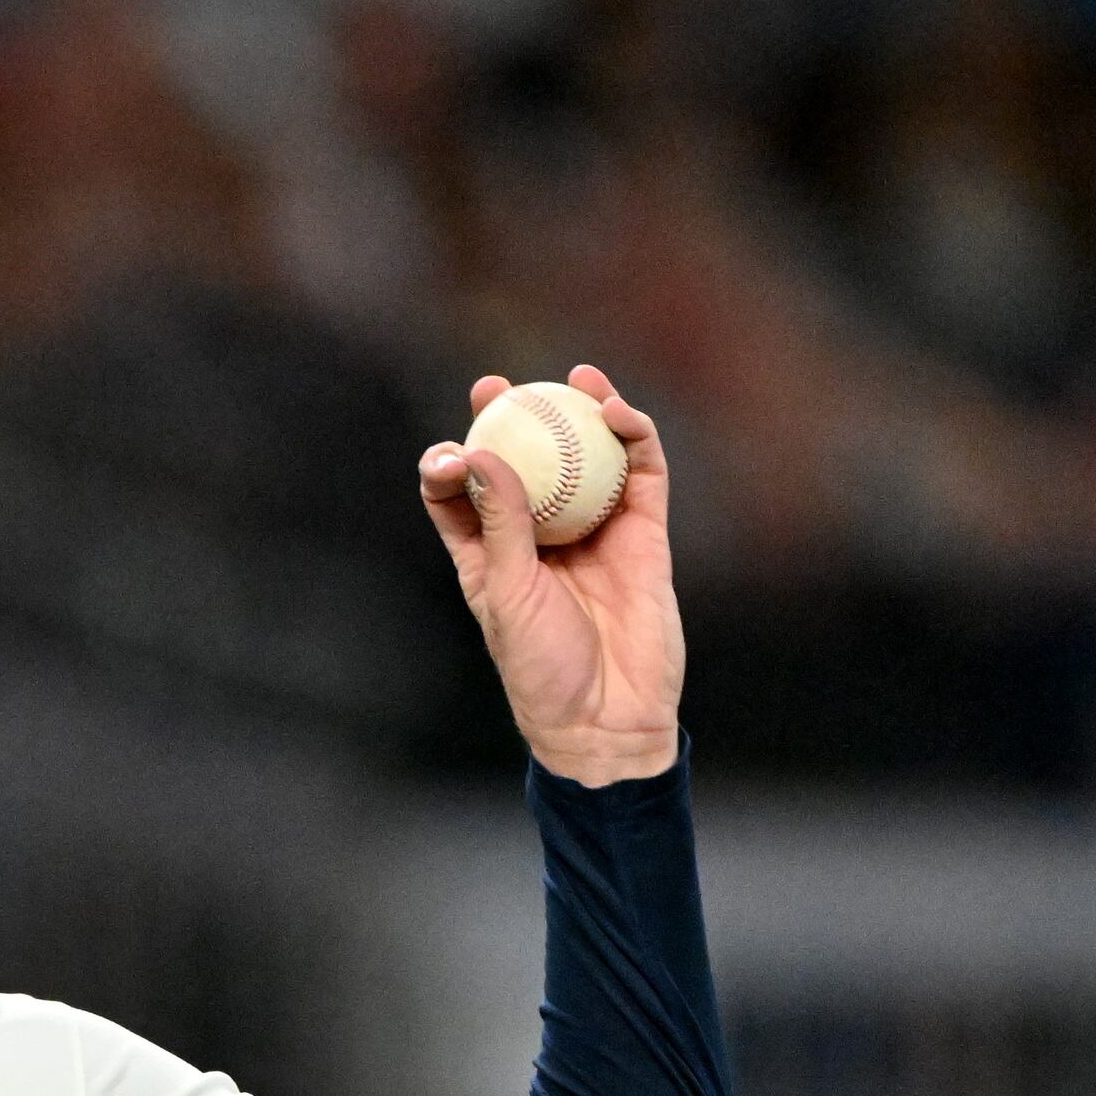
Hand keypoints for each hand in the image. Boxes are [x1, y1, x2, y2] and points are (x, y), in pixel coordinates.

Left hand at [419, 366, 681, 784]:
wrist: (609, 717)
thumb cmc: (542, 668)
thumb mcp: (507, 594)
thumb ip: (501, 524)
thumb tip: (482, 454)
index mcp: (491, 557)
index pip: (465, 497)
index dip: (453, 463)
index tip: (450, 446)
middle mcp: (542, 537)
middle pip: (526, 463)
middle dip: (511, 419)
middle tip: (495, 384)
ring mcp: (595, 532)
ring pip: (588, 459)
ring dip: (580, 414)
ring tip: (572, 378)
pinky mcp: (644, 535)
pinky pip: (642, 475)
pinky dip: (634, 438)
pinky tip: (616, 410)